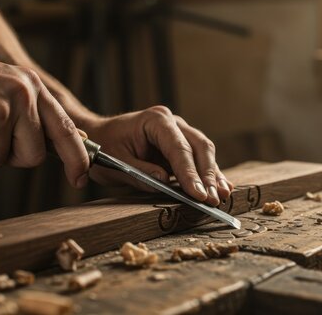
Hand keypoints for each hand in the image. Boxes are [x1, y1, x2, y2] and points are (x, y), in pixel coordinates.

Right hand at [0, 44, 89, 187]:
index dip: (76, 157)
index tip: (80, 178)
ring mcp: (0, 110)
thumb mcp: (4, 87)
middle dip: (8, 155)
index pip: (66, 128)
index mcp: (32, 87)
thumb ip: (32, 114)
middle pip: (32, 156)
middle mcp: (22, 96)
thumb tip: (66, 142)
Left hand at [83, 106, 232, 205]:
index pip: (179, 148)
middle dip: (207, 175)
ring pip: (204, 151)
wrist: (99, 136)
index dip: (190, 173)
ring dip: (213, 175)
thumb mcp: (116, 163)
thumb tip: (164, 182)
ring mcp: (179, 130)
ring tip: (221, 196)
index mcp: (155, 120)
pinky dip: (210, 173)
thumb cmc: (105, 147)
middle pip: (199, 147)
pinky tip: (222, 188)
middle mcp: (172, 121)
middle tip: (212, 199)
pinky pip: (199, 158)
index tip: (198, 195)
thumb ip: (140, 172)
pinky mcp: (182, 143)